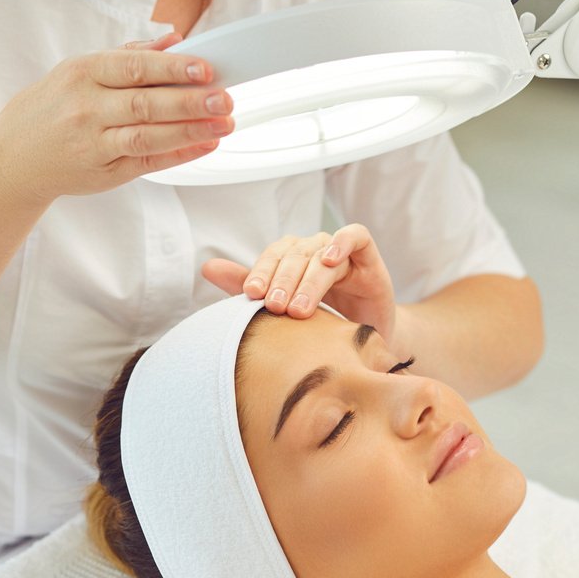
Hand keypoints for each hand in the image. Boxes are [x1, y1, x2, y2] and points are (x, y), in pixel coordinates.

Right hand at [0, 32, 233, 203]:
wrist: (11, 159)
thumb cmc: (50, 107)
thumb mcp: (78, 71)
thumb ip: (128, 55)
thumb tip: (174, 39)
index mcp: (82, 73)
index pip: (133, 67)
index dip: (172, 69)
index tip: (205, 68)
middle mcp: (86, 108)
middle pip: (145, 104)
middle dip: (190, 102)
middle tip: (224, 98)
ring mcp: (94, 143)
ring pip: (147, 136)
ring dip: (190, 130)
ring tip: (223, 124)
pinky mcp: (104, 172)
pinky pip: (146, 161)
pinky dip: (178, 154)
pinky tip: (204, 144)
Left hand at [202, 223, 395, 340]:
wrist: (371, 342)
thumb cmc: (326, 324)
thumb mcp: (287, 310)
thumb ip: (250, 287)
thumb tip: (207, 267)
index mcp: (293, 260)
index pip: (273, 256)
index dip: (261, 271)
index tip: (250, 296)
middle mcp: (315, 251)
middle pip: (295, 254)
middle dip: (282, 281)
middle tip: (274, 307)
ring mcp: (343, 253)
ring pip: (321, 253)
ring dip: (308, 280)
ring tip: (298, 310)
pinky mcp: (369, 258)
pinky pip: (356, 236)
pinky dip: (342, 242)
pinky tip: (329, 260)